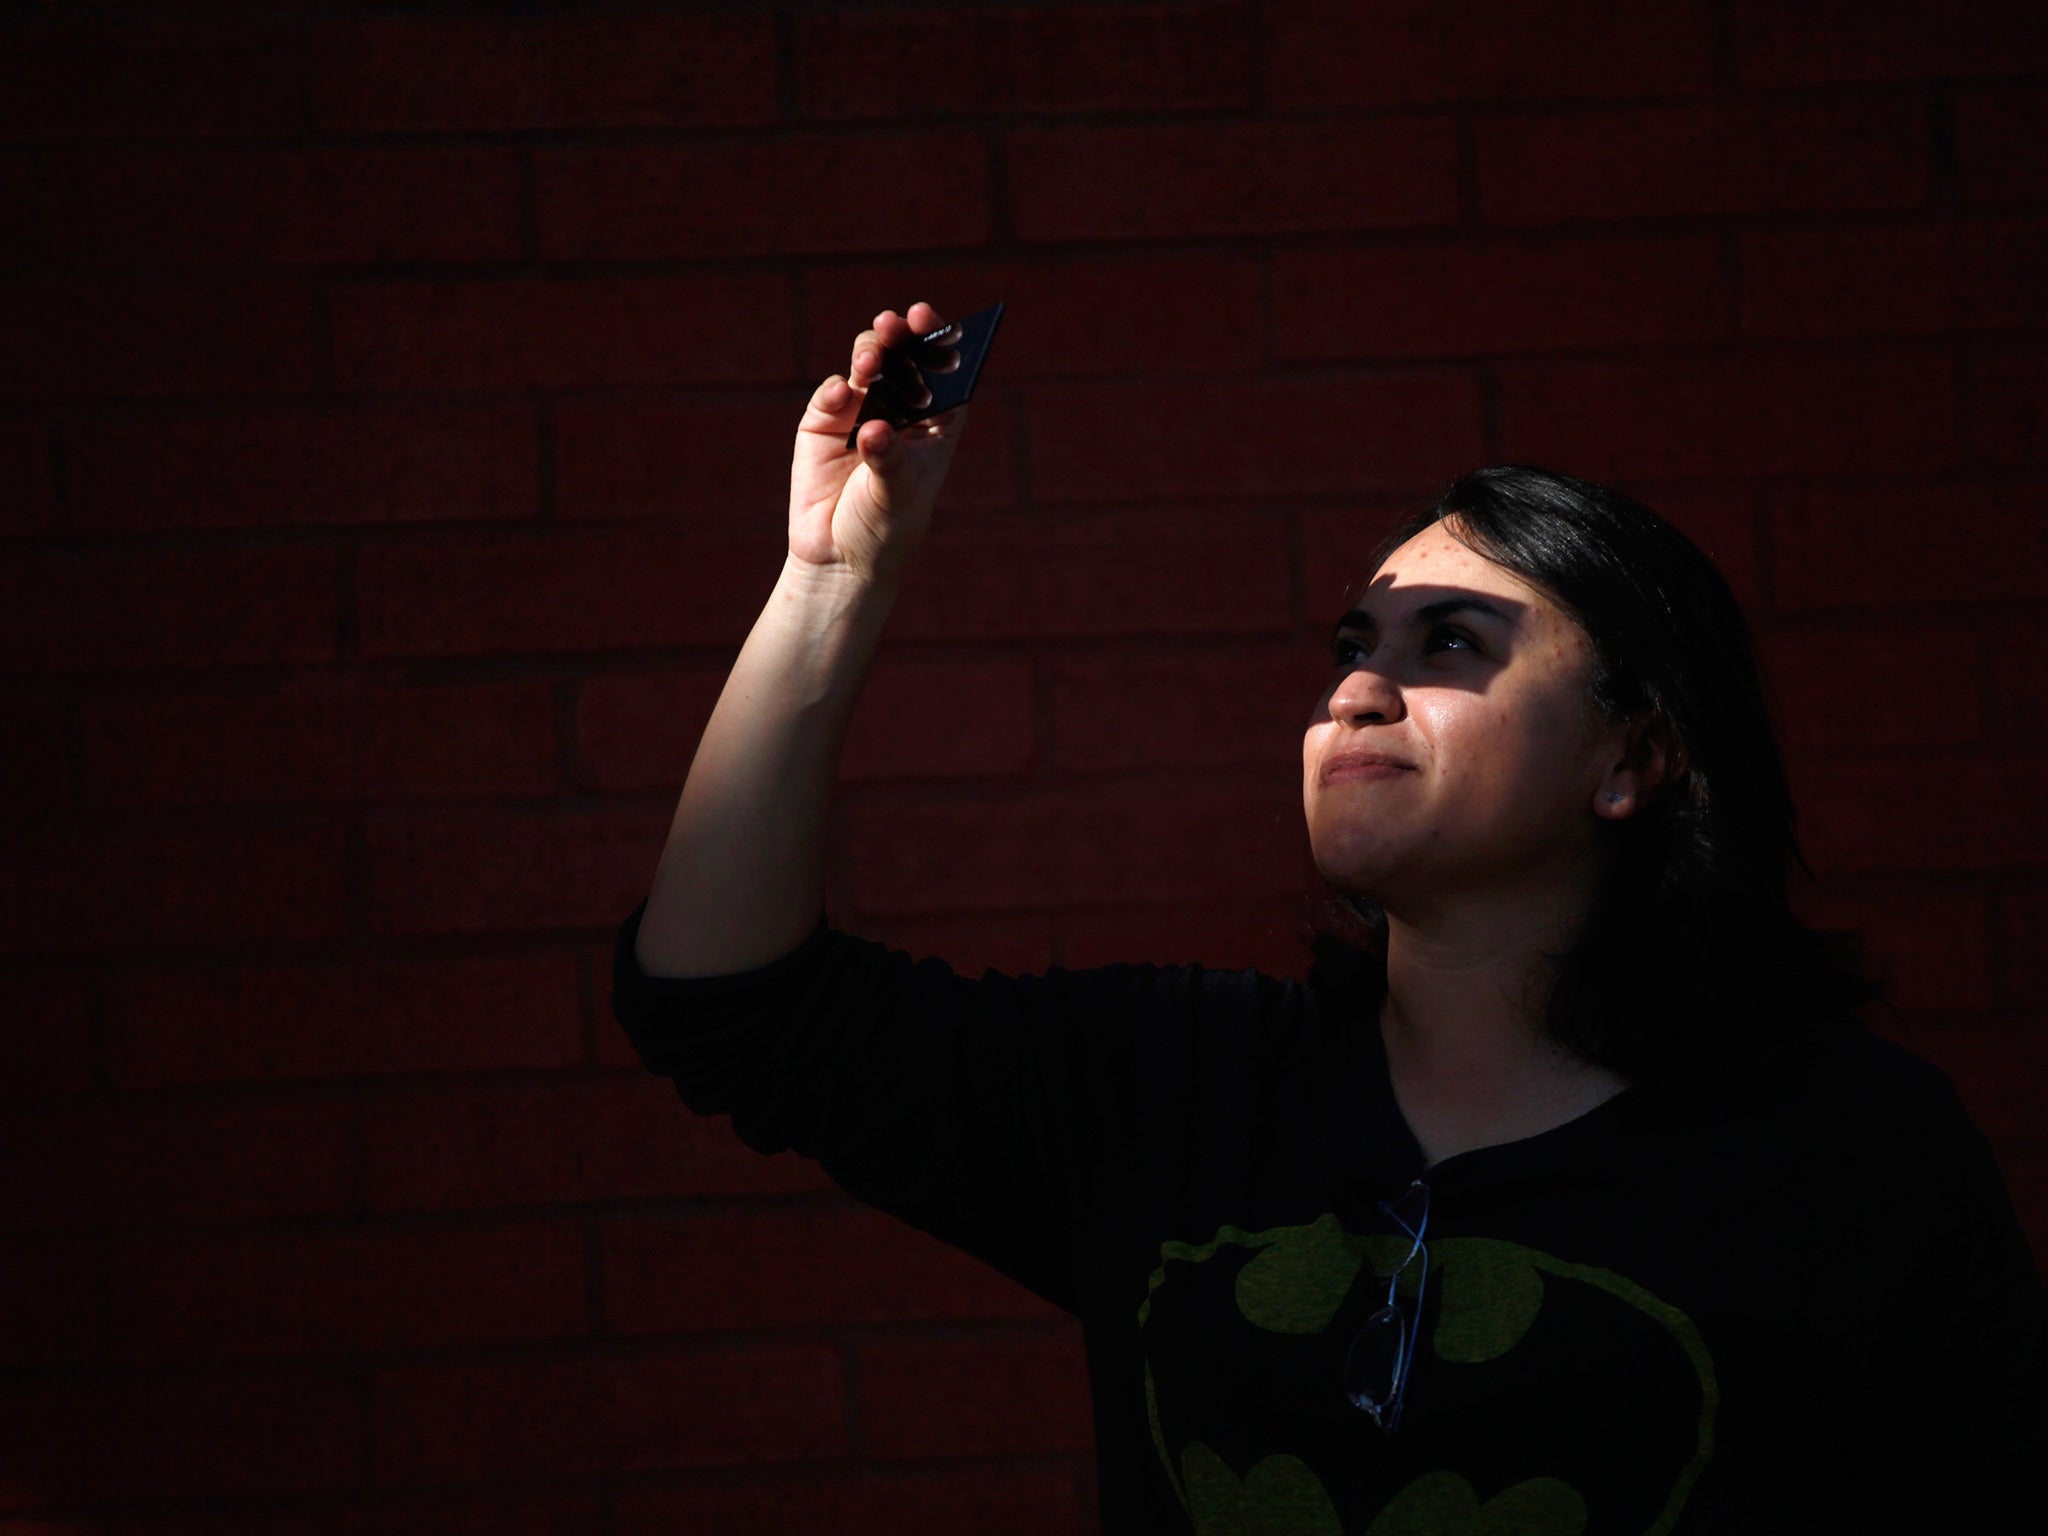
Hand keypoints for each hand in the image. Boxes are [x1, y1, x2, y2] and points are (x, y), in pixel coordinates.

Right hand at [788, 302, 970, 583]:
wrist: (838, 558)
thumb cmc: (884, 527)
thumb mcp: (896, 496)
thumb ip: (888, 460)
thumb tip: (872, 428)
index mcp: (936, 422)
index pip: (946, 372)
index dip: (942, 341)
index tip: (932, 322)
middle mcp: (900, 409)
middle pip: (905, 358)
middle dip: (901, 335)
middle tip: (897, 323)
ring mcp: (861, 410)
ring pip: (869, 363)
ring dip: (870, 352)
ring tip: (870, 362)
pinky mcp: (824, 421)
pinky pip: (832, 392)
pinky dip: (836, 388)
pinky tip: (842, 394)